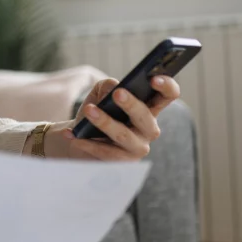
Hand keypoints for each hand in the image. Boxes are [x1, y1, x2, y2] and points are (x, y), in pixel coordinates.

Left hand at [45, 76, 180, 161]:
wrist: (80, 137)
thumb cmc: (97, 110)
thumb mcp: (100, 93)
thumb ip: (107, 86)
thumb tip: (113, 88)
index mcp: (150, 107)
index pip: (168, 95)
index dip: (166, 86)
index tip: (153, 78)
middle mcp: (149, 129)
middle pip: (146, 116)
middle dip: (132, 105)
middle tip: (118, 94)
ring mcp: (138, 147)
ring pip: (124, 135)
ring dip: (105, 122)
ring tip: (89, 111)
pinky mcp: (122, 162)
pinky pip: (106, 152)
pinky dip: (87, 142)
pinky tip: (72, 134)